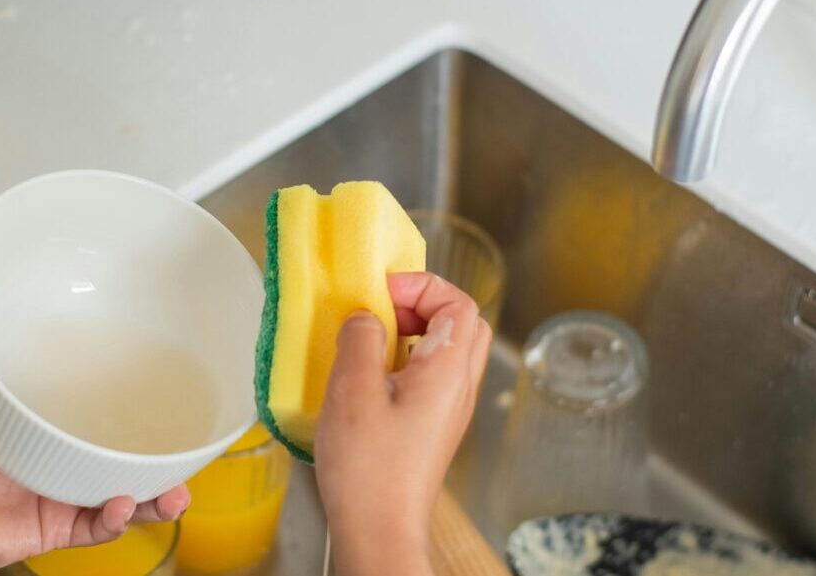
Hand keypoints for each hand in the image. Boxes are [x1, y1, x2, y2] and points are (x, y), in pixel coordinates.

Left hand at [0, 280, 190, 574]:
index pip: (87, 392)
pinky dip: (114, 519)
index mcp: (31, 413)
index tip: (155, 361)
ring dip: (156, 493)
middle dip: (158, 442)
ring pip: (123, 492)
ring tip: (173, 486)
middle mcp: (51, 450)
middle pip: (119, 444)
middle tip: (182, 429)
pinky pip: (94, 529)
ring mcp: (55, 490)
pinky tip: (122, 503)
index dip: (124, 382)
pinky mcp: (49, 527)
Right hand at [314, 272, 493, 575]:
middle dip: (423, 304)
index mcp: (449, 372)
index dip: (422, 285)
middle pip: (463, 323)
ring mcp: (450, 410)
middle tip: (382, 310)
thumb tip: (366, 316)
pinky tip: (369, 377)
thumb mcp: (352, 391)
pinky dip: (406, 361)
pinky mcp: (433, 428)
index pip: (460, 303)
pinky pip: (432, 376)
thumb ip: (360, 340)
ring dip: (413, 334)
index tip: (381, 292)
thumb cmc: (368, 470)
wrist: (379, 530)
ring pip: (448, 350)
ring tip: (371, 342)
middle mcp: (459, 389)